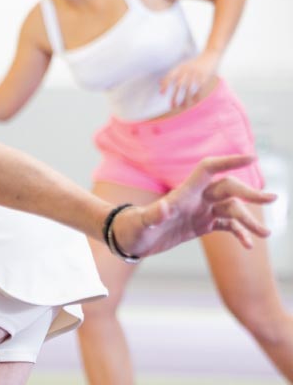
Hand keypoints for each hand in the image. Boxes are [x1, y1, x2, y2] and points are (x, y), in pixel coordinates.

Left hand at [115, 155, 275, 256]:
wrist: (130, 239)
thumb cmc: (133, 228)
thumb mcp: (143, 223)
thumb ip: (154, 215)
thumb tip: (164, 207)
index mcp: (184, 192)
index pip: (210, 169)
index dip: (229, 161)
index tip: (252, 156)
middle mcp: (196, 199)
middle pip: (229, 189)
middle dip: (250, 194)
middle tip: (272, 199)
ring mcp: (201, 211)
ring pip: (232, 210)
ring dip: (249, 220)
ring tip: (265, 234)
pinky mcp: (202, 225)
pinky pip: (227, 225)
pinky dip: (239, 233)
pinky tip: (248, 245)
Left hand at [160, 52, 219, 110]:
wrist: (210, 55)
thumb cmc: (194, 63)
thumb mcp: (182, 65)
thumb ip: (172, 74)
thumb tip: (159, 83)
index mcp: (180, 67)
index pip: (170, 76)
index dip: (165, 85)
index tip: (161, 93)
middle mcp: (187, 71)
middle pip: (178, 85)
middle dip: (175, 96)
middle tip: (172, 106)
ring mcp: (196, 74)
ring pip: (189, 89)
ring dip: (185, 99)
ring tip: (182, 106)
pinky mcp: (205, 77)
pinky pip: (199, 88)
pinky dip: (196, 95)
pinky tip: (194, 101)